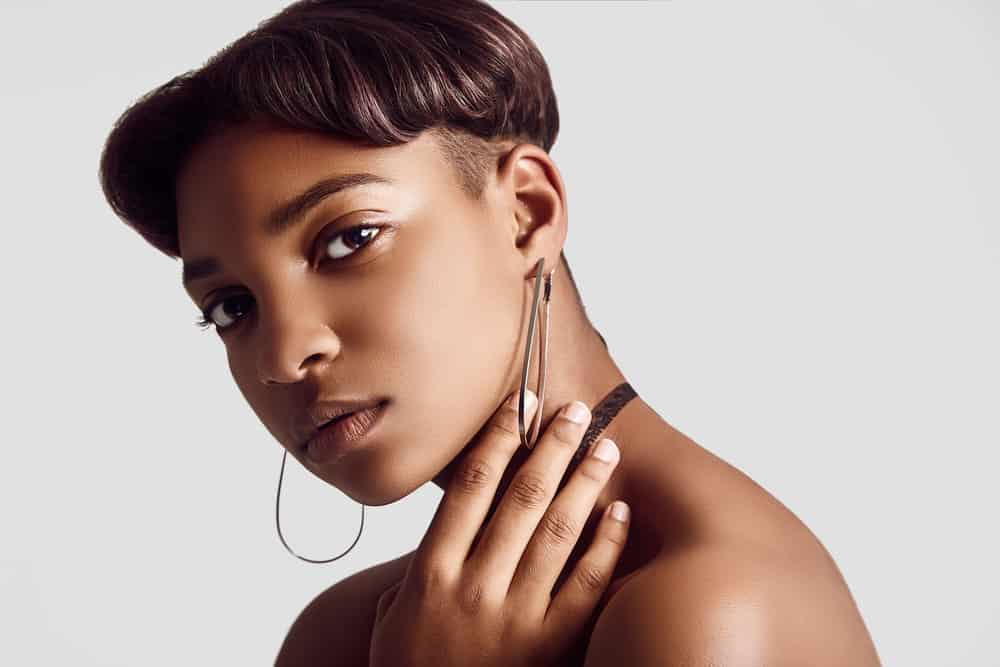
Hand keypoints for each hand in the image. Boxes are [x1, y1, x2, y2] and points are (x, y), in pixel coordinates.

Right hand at [369, 390, 628, 666]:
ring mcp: (515, 619)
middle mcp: (474, 588)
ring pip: (557, 533)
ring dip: (584, 484)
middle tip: (577, 410)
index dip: (498, 440)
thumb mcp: (392, 618)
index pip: (469, 488)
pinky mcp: (550, 647)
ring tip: (606, 448)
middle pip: (520, 499)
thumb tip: (447, 521)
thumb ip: (419, 566)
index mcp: (432, 573)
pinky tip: (620, 514)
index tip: (519, 404)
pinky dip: (605, 546)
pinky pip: (585, 587)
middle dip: (551, 448)